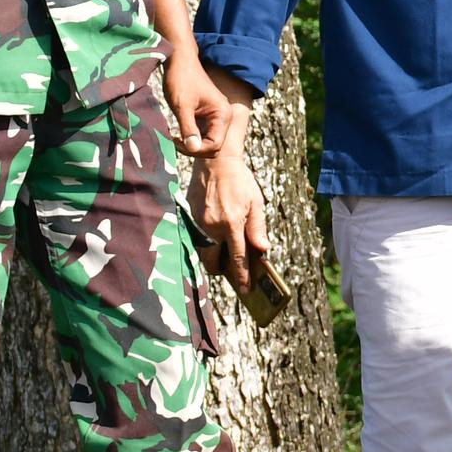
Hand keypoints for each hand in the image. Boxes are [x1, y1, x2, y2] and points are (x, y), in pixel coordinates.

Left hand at [158, 52, 231, 156]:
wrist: (179, 60)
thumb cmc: (181, 79)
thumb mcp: (182, 106)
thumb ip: (188, 128)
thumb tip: (193, 149)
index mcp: (223, 114)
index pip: (215, 145)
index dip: (196, 149)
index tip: (177, 140)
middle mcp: (224, 117)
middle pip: (213, 147)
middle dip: (194, 149)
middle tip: (175, 140)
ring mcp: (217, 117)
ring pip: (208, 142)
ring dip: (192, 144)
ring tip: (175, 137)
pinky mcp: (208, 116)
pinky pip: (203, 135)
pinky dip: (191, 137)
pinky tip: (178, 133)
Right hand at [194, 139, 272, 292]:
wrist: (215, 162)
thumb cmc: (239, 182)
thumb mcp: (255, 203)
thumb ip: (258, 229)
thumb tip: (263, 251)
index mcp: (231, 224)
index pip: (237, 258)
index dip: (243, 276)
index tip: (246, 290)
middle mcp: (211, 227)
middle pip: (213, 263)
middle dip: (223, 270)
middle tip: (233, 266)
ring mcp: (197, 224)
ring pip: (202, 254)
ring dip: (213, 258)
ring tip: (224, 251)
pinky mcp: (188, 219)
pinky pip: (196, 241)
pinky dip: (204, 245)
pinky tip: (214, 238)